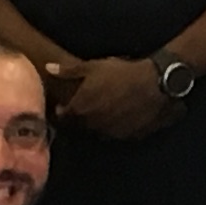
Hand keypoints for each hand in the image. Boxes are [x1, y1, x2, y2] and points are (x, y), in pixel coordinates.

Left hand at [63, 55, 177, 143]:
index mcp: (80, 109)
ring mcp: (110, 134)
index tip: (62, 106)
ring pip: (96, 132)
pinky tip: (119, 116)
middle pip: (78, 127)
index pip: (62, 117)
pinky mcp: (128, 138)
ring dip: (95, 124)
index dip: (61, 111)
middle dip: (77, 119)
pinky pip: (115, 135)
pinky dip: (113, 128)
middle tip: (82, 107)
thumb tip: (49, 68)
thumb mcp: (93, 67)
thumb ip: (69, 71)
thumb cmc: (122, 73)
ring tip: (102, 111)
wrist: (156, 85)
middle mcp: (92, 126)